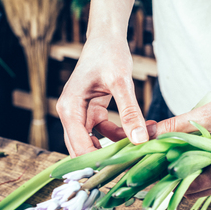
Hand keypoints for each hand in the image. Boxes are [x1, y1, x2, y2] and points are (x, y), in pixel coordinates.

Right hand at [56, 36, 152, 156]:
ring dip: (114, 147)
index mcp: (69, 108)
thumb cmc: (109, 53)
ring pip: (93, 142)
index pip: (78, 146)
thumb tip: (140, 139)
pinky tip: (139, 132)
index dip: (95, 162)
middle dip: (103, 159)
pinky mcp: (92, 112)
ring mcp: (80, 114)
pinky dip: (118, 135)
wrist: (107, 37)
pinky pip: (103, 132)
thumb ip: (129, 111)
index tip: (118, 172)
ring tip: (137, 148)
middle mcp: (70, 114)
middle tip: (128, 167)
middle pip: (82, 148)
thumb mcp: (121, 82)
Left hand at [150, 74, 210, 198]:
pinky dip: (210, 166)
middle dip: (181, 177)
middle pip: (201, 189)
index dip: (170, 180)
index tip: (156, 169)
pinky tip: (200, 150)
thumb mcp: (204, 115)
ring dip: (196, 171)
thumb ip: (173, 127)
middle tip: (164, 162)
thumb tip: (146, 134)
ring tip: (179, 155)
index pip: (191, 188)